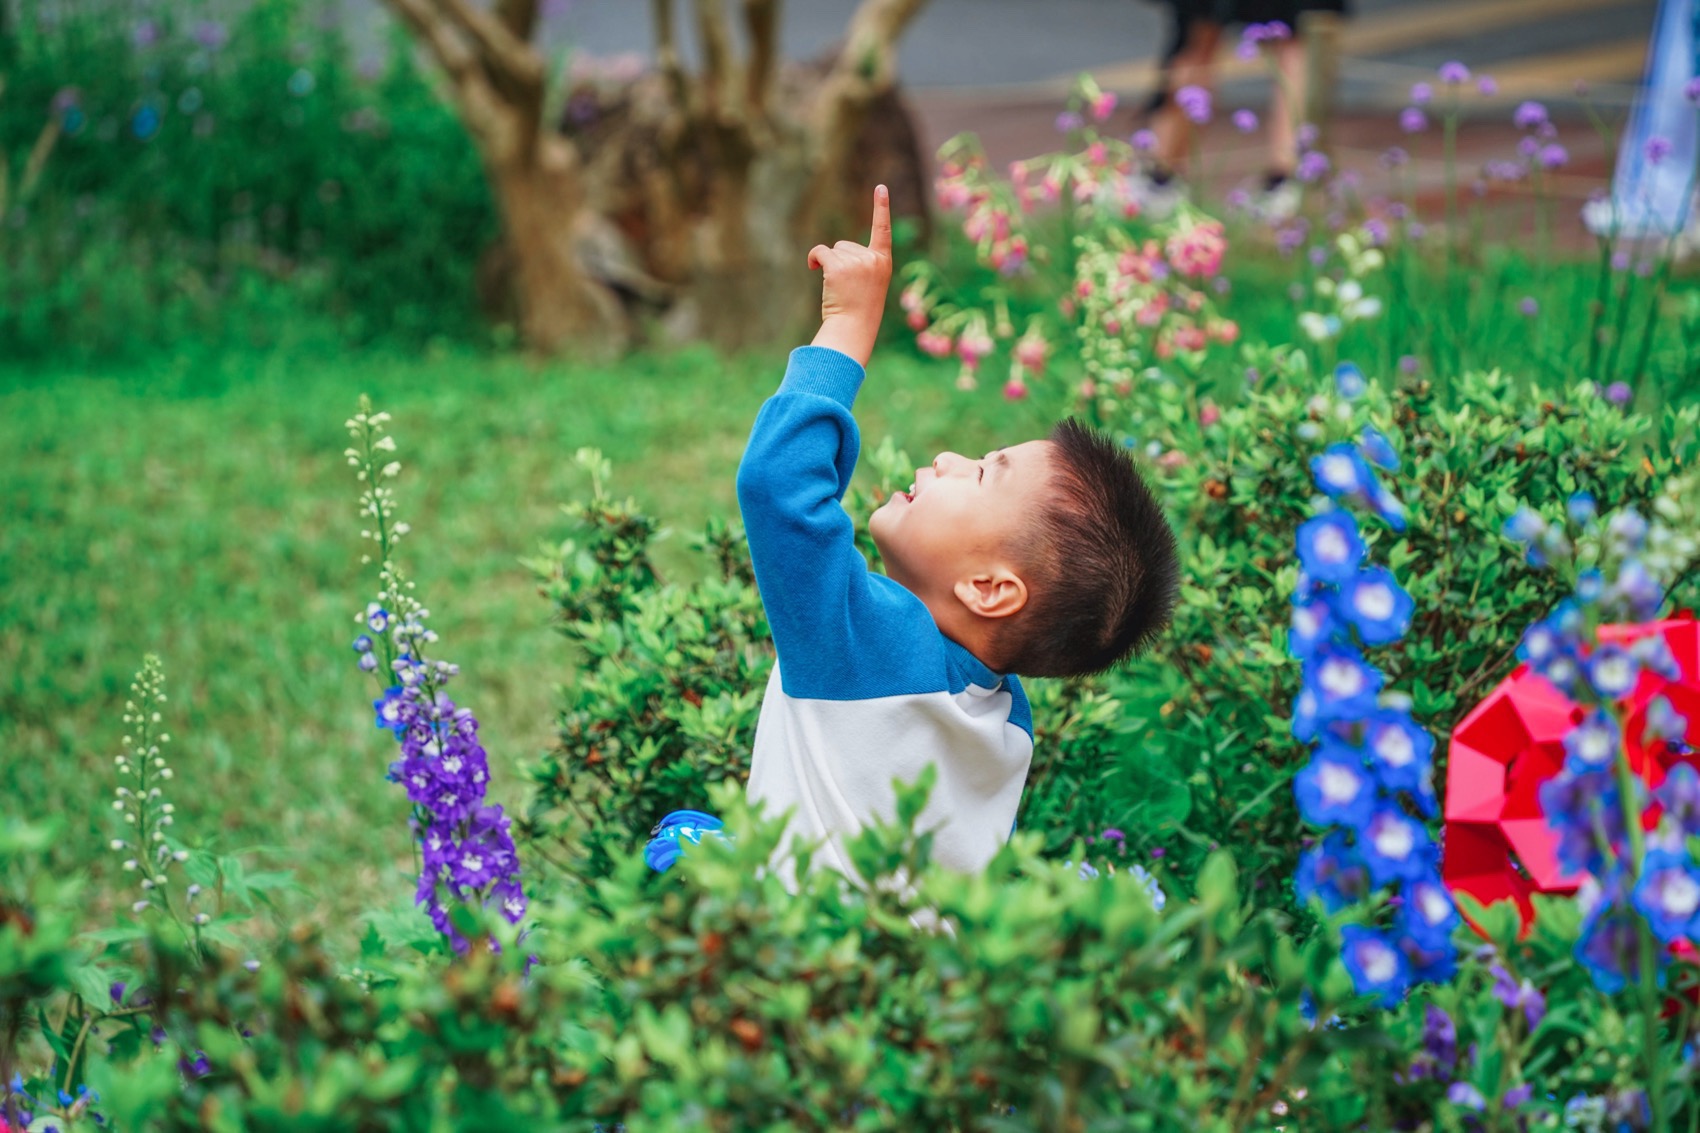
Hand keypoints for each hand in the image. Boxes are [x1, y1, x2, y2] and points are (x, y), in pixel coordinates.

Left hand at [807, 185, 891, 367]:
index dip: (881, 208)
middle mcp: (872, 258)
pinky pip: (820, 252)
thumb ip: (861, 263)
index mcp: (883, 262)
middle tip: (847, 287)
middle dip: (840, 262)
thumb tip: (831, 253)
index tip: (881, 188)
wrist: (853, 328)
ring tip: (838, 288)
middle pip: (846, 245)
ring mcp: (856, 261)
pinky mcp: (838, 266)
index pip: (883, 229)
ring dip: (829, 265)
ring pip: (833, 250)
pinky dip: (814, 259)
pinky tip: (814, 270)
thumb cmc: (859, 310)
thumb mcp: (869, 283)